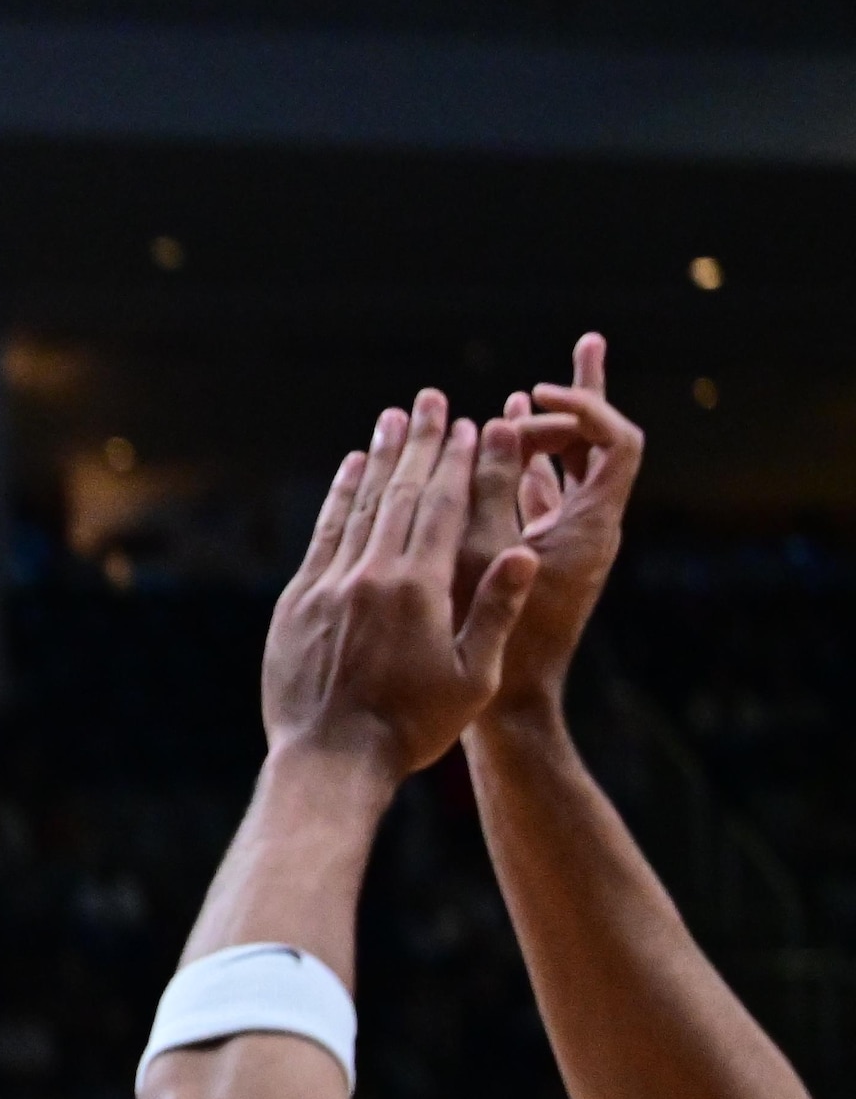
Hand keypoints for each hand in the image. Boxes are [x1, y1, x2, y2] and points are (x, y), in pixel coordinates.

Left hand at [263, 392, 533, 782]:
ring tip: (393, 419)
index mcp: (418, 589)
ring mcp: (327, 587)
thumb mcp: (472, 677)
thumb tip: (522, 549)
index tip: (469, 425)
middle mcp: (369, 576)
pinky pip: (322, 537)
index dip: (456, 463)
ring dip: (378, 460)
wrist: (329, 761)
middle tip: (430, 400)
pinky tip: (350, 471)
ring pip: (357, 507)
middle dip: (419, 444)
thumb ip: (495, 609)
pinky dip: (338, 499)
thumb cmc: (411, 727)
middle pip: (399, 494)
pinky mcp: (296, 603)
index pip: (440, 508)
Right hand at [467, 330, 643, 728]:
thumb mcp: (482, 557)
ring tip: (528, 390)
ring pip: (568, 475)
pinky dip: (521, 471)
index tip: (529, 400)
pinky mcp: (545, 563)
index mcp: (594, 528)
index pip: (617, 441)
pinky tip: (494, 452)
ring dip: (546, 432)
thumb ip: (489, 490)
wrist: (510, 709)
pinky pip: (542, 501)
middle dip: (561, 411)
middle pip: (596, 449)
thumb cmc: (492, 640)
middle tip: (523, 393)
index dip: (582, 408)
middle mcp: (593, 532)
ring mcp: (571, 547)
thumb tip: (493, 425)